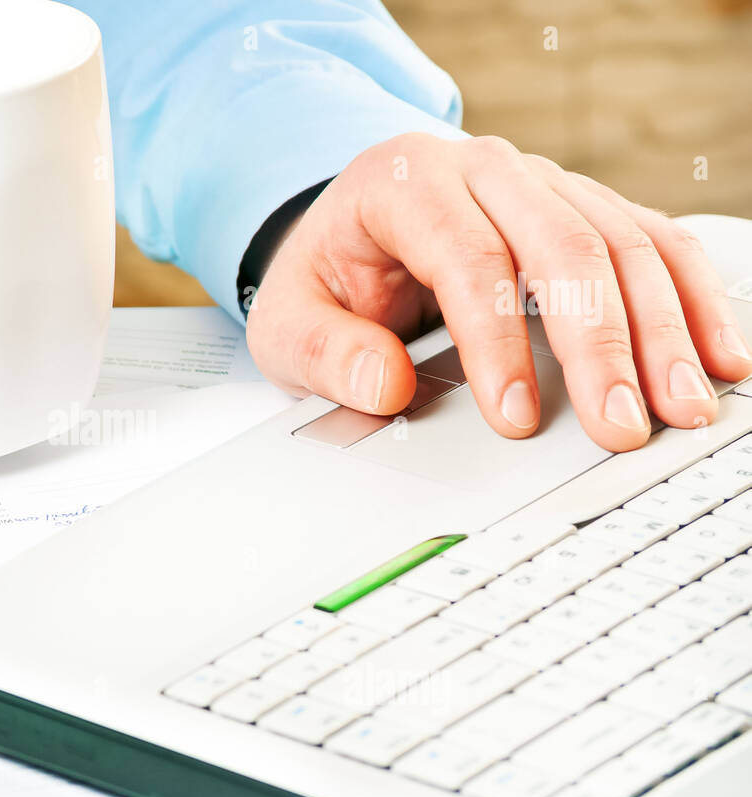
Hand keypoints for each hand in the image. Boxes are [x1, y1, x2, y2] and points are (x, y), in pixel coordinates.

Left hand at [246, 133, 751, 450]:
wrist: (348, 225)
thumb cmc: (326, 273)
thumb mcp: (288, 319)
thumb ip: (325, 353)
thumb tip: (384, 387)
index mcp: (406, 183)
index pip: (469, 258)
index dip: (499, 343)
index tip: (518, 417)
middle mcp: (484, 169)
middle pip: (562, 244)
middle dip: (600, 344)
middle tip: (622, 427)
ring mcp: (541, 183)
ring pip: (621, 240)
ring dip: (662, 329)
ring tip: (681, 407)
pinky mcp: (580, 209)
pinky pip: (652, 240)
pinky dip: (689, 297)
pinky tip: (715, 354)